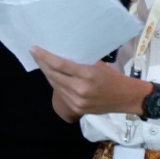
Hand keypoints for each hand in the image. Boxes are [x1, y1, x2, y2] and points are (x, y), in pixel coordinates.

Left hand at [32, 46, 148, 118]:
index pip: (60, 65)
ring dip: (47, 73)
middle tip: (35, 53)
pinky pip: (62, 94)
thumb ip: (80, 62)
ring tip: (41, 63)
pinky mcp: (77, 110)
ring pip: (56, 85)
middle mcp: (80, 89)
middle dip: (42, 64)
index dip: (45, 57)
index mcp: (87, 75)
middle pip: (54, 75)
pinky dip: (56, 84)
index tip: (34, 49)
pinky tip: (52, 76)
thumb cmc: (112, 77)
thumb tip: (62, 53)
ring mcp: (78, 102)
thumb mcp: (98, 65)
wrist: (125, 97)